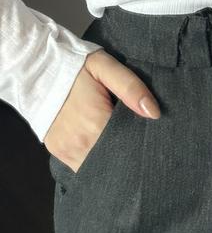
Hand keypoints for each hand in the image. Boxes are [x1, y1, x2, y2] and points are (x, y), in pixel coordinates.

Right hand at [43, 49, 160, 173]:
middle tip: (138, 139)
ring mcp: (66, 151)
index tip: (150, 139)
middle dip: (127, 154)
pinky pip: (83, 164)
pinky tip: (102, 141)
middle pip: (114, 161)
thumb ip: (131, 88)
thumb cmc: (76, 65)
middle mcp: (79, 144)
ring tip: (120, 140)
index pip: (128, 148)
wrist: (37, 68)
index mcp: (94, 123)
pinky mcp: (59, 152)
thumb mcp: (106, 67)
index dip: (141, 145)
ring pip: (98, 166)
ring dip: (111, 157)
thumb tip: (154, 113)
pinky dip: (95, 156)